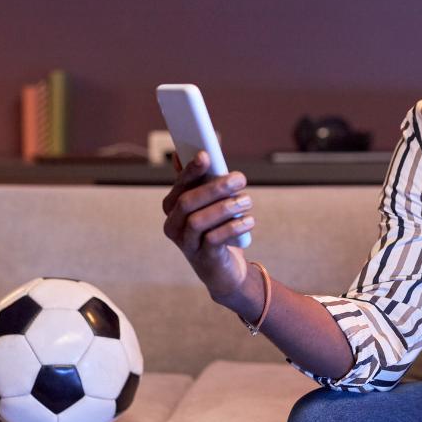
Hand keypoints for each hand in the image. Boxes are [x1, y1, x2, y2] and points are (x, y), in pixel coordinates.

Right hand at [162, 152, 256, 303]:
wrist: (224, 269)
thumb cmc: (216, 229)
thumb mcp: (210, 204)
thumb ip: (203, 181)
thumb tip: (196, 152)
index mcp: (172, 207)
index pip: (179, 185)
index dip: (191, 169)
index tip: (206, 154)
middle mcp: (174, 226)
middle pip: (187, 201)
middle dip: (214, 187)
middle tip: (240, 178)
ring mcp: (187, 244)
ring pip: (199, 220)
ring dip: (226, 207)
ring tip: (247, 200)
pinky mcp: (203, 259)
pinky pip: (214, 239)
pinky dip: (233, 227)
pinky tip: (249, 220)